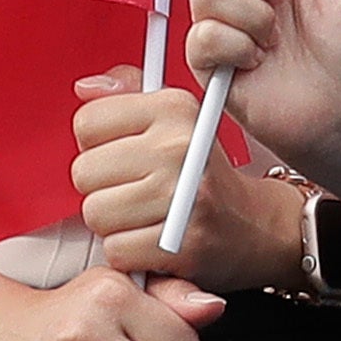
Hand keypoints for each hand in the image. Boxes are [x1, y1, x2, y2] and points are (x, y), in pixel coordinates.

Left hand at [75, 76, 310, 288]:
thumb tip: (85, 87)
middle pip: (84, 172)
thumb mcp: (173, 118)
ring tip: (144, 215)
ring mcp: (180, 196)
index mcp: (174, 108)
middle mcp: (177, 147)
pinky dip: (129, 253)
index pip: (87, 123)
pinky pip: (115, 250)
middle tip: (134, 189)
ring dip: (113, 223)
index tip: (122, 154)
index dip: (96, 145)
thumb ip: (125, 96)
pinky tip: (152, 241)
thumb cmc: (204, 173)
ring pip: (95, 213)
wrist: (256, 226)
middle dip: (102, 187)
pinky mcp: (179, 243)